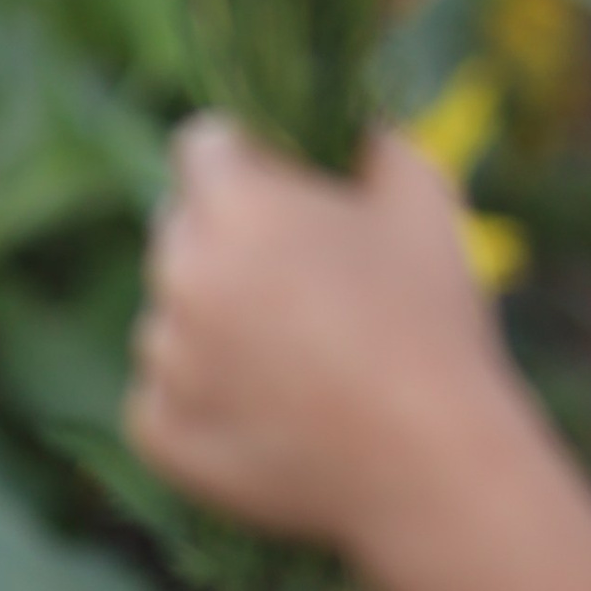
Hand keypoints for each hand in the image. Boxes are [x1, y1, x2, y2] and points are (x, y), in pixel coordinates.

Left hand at [126, 117, 522, 560]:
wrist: (431, 466)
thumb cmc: (432, 322)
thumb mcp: (422, 195)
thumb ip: (371, 138)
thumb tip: (345, 125)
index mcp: (233, 204)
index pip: (200, 144)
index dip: (244, 159)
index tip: (281, 190)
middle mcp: (180, 274)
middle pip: (179, 229)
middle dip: (225, 239)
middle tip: (296, 282)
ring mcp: (164, 359)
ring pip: (170, 314)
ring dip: (211, 321)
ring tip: (294, 358)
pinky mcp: (158, 434)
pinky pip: (160, 395)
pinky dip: (200, 399)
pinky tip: (267, 411)